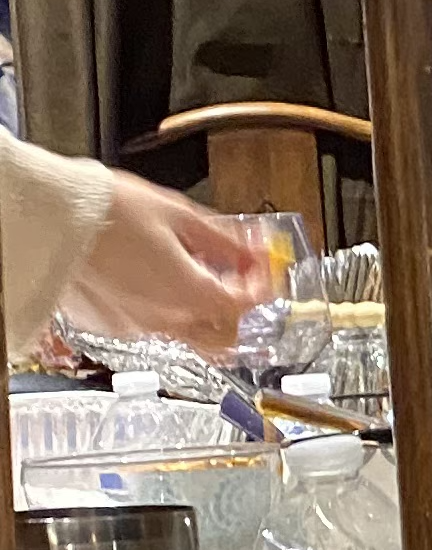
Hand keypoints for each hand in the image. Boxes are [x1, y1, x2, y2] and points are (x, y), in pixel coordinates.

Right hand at [62, 175, 270, 354]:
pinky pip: (151, 324)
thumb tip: (254, 250)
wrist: (50, 221)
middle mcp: (164, 320)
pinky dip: (165, 307)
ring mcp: (135, 327)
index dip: (261, 285)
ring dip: (201, 310)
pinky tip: (155, 277)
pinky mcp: (110, 325)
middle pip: (223, 337)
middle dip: (236, 311)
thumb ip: (224, 240)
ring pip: (187, 333)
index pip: (244, 304)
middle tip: (237, 278)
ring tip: (194, 271)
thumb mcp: (179, 215)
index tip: (263, 267)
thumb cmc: (106, 212)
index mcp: (189, 294)